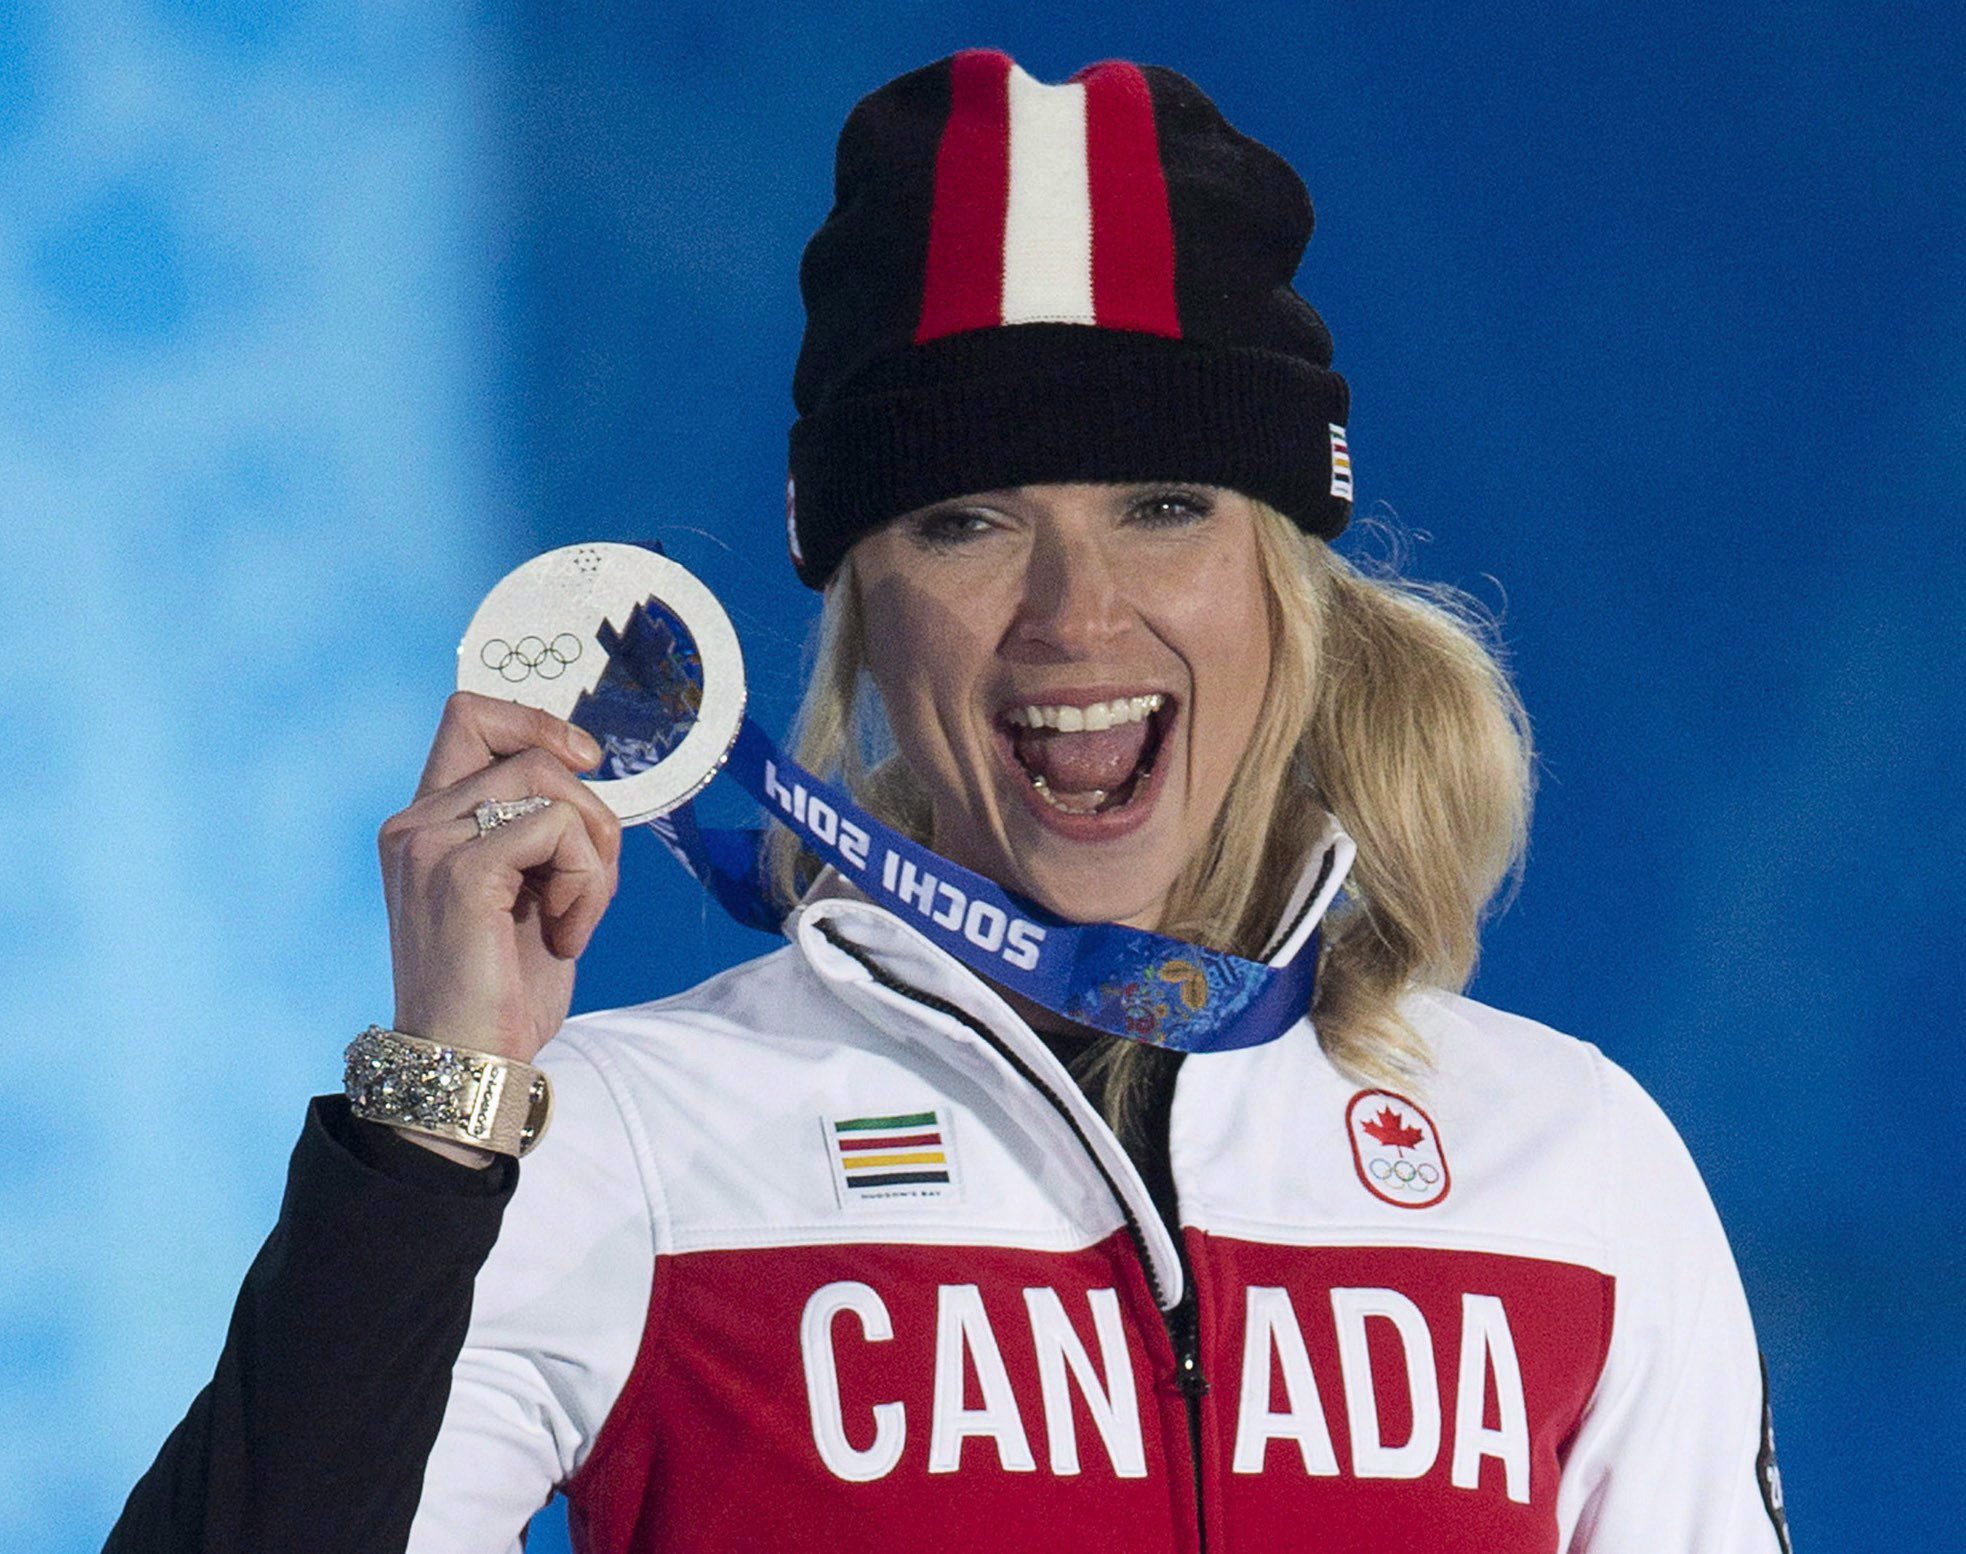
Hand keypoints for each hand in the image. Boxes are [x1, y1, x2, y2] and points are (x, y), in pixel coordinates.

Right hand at [378, 692, 622, 1077]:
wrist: (471, 1065)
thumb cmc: (503, 990)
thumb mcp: (523, 891)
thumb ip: (535, 828)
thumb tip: (585, 771)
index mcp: (425, 823)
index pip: (470, 716)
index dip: (536, 723)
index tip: (586, 764)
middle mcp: (415, 824)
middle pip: (528, 751)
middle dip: (589, 810)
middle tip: (589, 881)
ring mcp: (430, 845)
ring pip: (551, 786)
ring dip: (593, 853)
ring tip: (572, 917)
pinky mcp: (460, 872)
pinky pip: (557, 829)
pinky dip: (586, 882)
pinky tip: (566, 934)